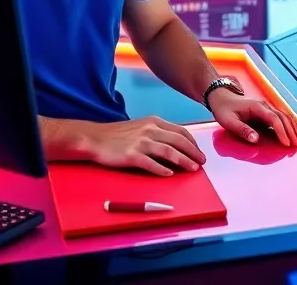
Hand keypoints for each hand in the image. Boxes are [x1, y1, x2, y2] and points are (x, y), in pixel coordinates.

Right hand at [43, 115, 205, 176]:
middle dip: (193, 153)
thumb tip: (177, 146)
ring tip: (192, 169)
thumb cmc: (118, 135)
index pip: (181, 132)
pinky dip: (162, 170)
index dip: (193, 144)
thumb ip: (158, 133)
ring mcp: (141, 142)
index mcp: (154, 122)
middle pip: (179, 142)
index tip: (199, 153)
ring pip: (169, 152)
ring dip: (184, 162)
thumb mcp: (141, 127)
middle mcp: (150, 130)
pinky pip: (151, 164)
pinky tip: (170, 175)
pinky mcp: (131, 155)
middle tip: (201, 163)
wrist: (95, 138)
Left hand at [208, 88, 296, 147]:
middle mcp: (264, 106)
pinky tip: (293, 133)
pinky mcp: (265, 112)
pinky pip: (280, 118)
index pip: (274, 119)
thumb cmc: (223, 109)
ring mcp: (266, 108)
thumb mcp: (228, 121)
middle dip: (291, 132)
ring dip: (293, 128)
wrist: (221, 97)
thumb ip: (242, 130)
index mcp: (256, 107)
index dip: (281, 131)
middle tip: (296, 146)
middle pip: (283, 117)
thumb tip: (256, 140)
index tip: (286, 143)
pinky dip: (289, 125)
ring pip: (284, 116)